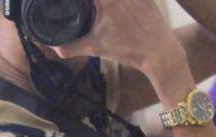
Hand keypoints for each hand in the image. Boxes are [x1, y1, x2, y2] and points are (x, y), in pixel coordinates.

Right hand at [50, 0, 179, 73]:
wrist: (159, 52)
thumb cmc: (128, 49)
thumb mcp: (96, 48)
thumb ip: (73, 47)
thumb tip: (56, 49)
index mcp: (105, 0)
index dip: (77, 0)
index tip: (76, 4)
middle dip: (90, 3)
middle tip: (86, 8)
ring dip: (102, 4)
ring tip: (102, 13)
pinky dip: (120, 3)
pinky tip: (118, 13)